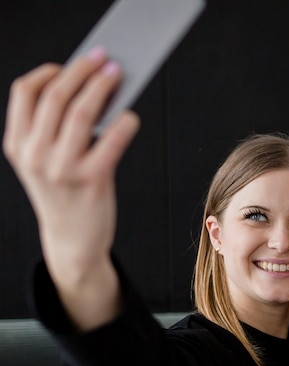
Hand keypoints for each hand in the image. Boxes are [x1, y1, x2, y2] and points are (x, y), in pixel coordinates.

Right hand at [3, 49, 139, 328]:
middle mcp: (34, 155)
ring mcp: (61, 168)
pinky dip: (123, 123)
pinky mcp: (90, 181)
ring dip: (102, 87)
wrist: (73, 242)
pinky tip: (130, 116)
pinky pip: (111, 140)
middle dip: (82, 71)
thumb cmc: (65, 197)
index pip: (25, 93)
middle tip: (103, 59)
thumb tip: (91, 90)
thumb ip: (55, 131)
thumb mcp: (45, 163)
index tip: (71, 64)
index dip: (50, 72)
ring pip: (81, 112)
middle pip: (56, 96)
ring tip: (117, 76)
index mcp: (17, 145)